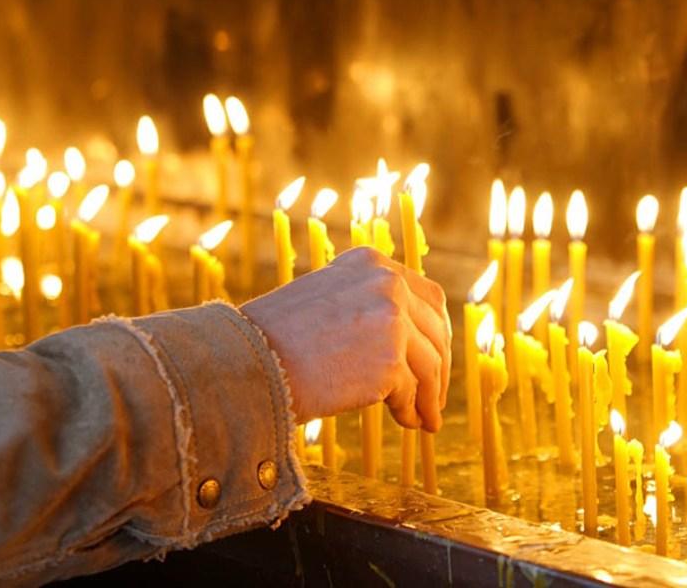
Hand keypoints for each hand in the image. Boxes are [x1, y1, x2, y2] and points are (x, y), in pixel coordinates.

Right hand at [241, 247, 450, 431]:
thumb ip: (366, 305)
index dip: (437, 331)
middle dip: (439, 366)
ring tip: (423, 419)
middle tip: (434, 396)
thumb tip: (407, 339)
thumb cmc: (275, 339)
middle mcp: (386, 283)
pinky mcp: (389, 359)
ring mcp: (391, 319)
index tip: (437, 357)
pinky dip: (412, 410)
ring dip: (429, 395)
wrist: (247, 362)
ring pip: (429, 364)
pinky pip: (412, 391)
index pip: (428, 296)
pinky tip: (406, 423)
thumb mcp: (326, 299)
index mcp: (370, 263)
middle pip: (435, 329)